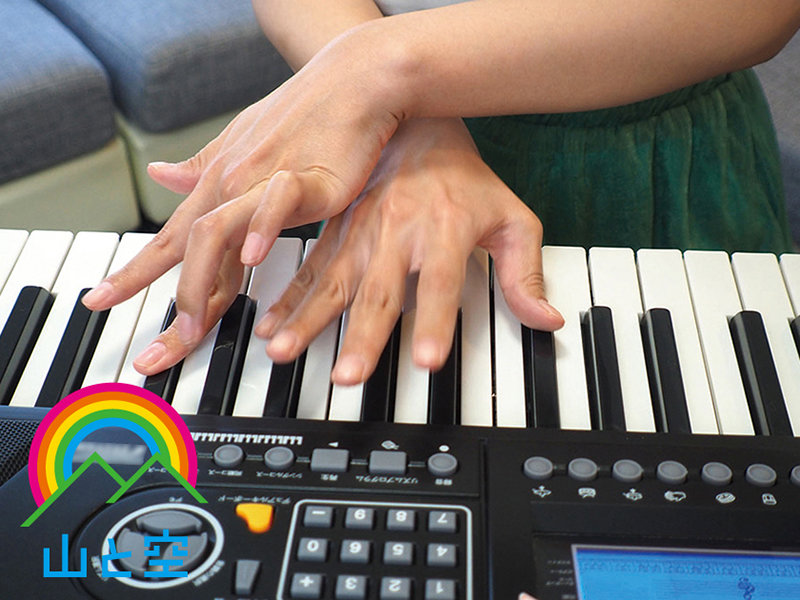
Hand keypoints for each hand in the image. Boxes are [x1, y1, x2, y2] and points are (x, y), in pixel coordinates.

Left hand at [82, 31, 400, 371]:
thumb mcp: (243, 143)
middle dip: (166, 304)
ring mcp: (263, 179)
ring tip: (193, 327)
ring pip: (215, 232)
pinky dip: (259, 230)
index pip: (169, 237)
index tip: (102, 301)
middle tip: (155, 354)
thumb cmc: (305, 117)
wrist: (352, 83)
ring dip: (200, 284)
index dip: (133, 272)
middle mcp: (230, 184)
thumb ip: (203, 167)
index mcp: (218, 183)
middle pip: (185, 249)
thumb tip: (163, 174)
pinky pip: (274, 203)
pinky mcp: (305, 177)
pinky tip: (252, 259)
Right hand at [258, 118, 562, 384]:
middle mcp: (397, 232)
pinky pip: (310, 270)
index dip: (434, 323)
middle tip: (349, 376)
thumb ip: (525, 272)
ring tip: (285, 351)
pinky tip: (270, 325)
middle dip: (362, 337)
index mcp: (444, 229)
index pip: (441, 282)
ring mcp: (361, 233)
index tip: (426, 362)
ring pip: (334, 283)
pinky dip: (289, 300)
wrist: (417, 126)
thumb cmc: (466, 179)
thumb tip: (547, 320)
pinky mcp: (337, 233)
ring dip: (309, 320)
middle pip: (379, 291)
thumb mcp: (511, 218)